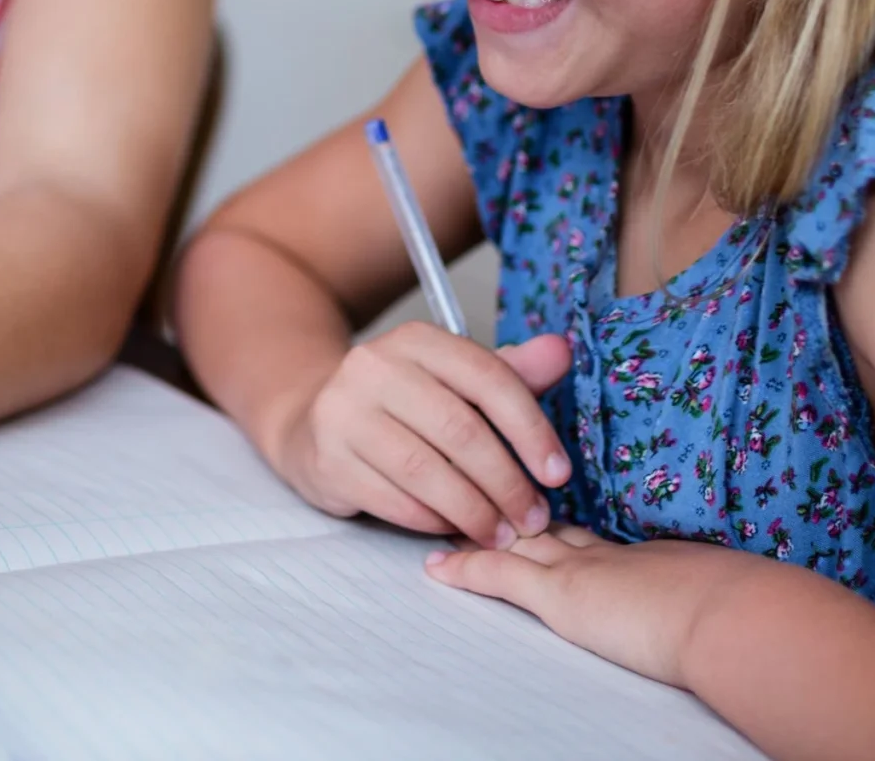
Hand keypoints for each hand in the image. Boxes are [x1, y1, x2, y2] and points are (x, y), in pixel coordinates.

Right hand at [274, 326, 573, 546]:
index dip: (530, 429)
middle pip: (458, 429)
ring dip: (473, 511)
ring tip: (500, 534)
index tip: (558, 474)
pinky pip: (393, 500)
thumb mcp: (453, 380)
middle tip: (533, 518)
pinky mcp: (327, 459)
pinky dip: (431, 521)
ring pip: (425, 471)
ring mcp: (343, 413)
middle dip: (506, 483)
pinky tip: (453, 529)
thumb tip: (562, 351)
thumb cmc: (402, 404)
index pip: (486, 377)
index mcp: (416, 340)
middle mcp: (374, 367)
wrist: (312, 420)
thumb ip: (510, 372)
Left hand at [427, 524, 754, 687]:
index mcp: (644, 555)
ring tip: (441, 518)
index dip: (555, 519)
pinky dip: (465, 570)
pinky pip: (500, 576)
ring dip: (475, 530)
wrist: (735, 616)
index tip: (532, 501)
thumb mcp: (724, 592)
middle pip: (543, 526)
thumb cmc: (744, 612)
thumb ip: (706, 591)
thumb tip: (729, 603)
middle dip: (504, 509)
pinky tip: (436, 568)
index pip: (586, 533)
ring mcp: (580, 569)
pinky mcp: (562, 593)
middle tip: (469, 488)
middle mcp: (605, 553)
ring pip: (513, 541)